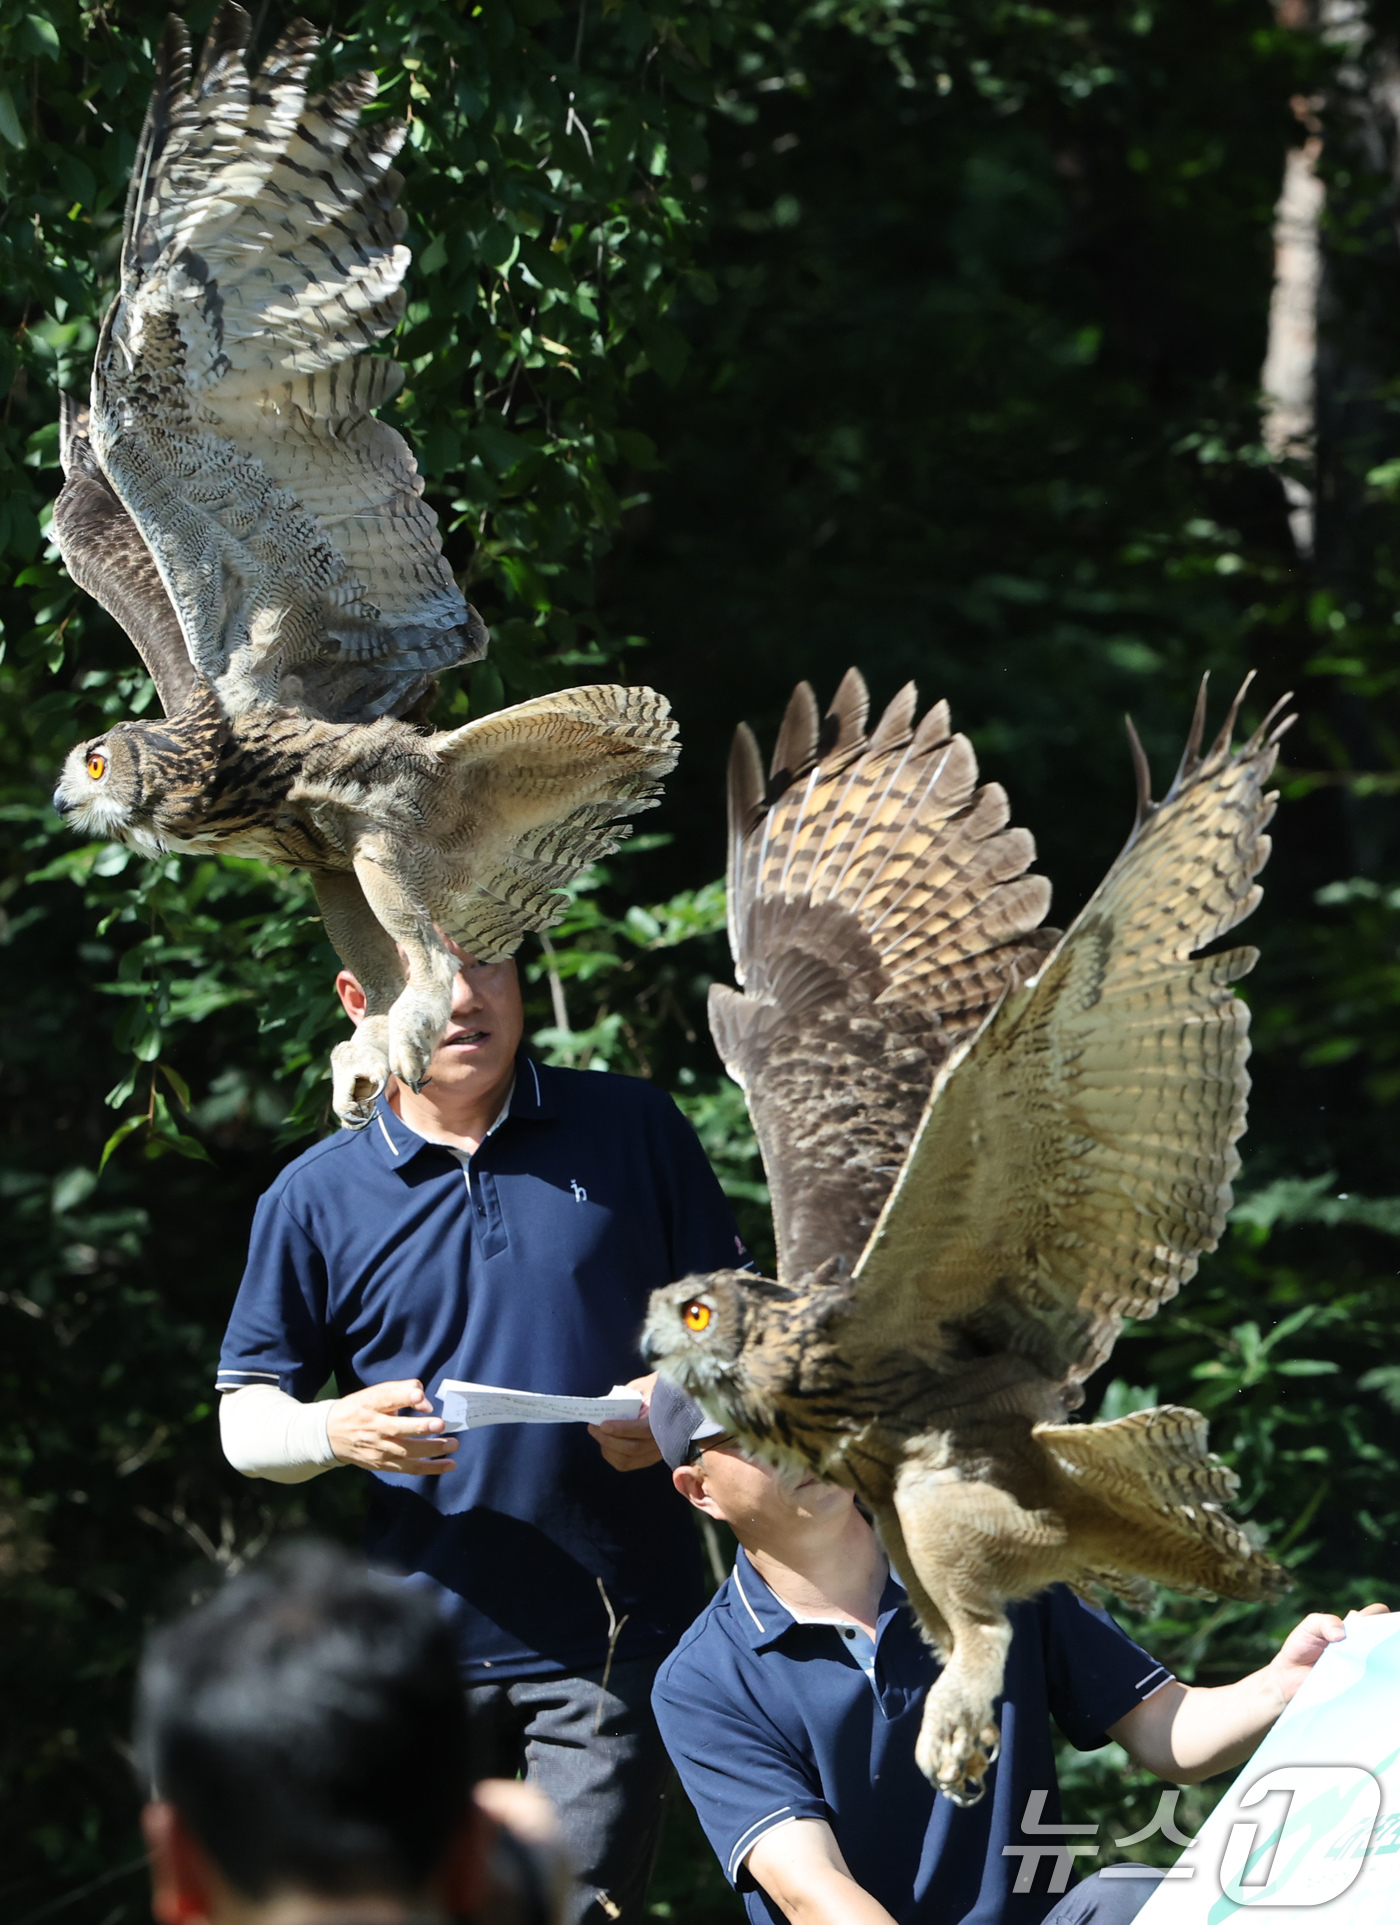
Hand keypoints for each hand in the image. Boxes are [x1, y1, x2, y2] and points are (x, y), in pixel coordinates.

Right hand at [326, 1378, 457, 1474]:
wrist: (331, 1435)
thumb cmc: (360, 1409)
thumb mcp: (375, 1393)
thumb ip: (401, 1392)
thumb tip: (425, 1402)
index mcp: (370, 1406)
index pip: (386, 1398)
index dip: (405, 1397)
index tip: (420, 1397)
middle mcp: (373, 1429)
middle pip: (398, 1430)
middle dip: (421, 1428)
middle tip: (442, 1424)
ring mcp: (378, 1450)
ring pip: (407, 1453)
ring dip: (431, 1451)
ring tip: (453, 1445)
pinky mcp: (382, 1465)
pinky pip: (408, 1468)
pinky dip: (429, 1468)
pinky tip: (448, 1464)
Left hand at [588, 1372, 661, 1471]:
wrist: (676, 1398)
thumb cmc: (656, 1389)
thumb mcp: (643, 1387)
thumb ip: (627, 1398)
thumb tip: (604, 1408)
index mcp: (665, 1418)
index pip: (644, 1430)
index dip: (622, 1430)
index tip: (603, 1424)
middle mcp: (664, 1440)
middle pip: (633, 1449)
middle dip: (608, 1440)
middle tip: (593, 1427)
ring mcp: (657, 1452)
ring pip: (628, 1460)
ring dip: (608, 1449)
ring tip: (598, 1433)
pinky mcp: (649, 1458)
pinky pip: (628, 1462)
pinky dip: (613, 1454)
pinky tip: (606, 1442)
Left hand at [1267, 1603, 1389, 1703]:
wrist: (1288, 1677)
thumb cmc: (1301, 1647)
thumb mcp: (1309, 1626)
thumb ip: (1325, 1622)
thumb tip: (1341, 1634)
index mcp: (1353, 1627)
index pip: (1376, 1615)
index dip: (1377, 1616)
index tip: (1369, 1624)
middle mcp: (1361, 1645)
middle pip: (1382, 1636)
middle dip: (1378, 1636)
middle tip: (1364, 1643)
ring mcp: (1361, 1665)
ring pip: (1379, 1659)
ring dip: (1372, 1657)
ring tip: (1356, 1659)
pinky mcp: (1358, 1684)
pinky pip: (1370, 1680)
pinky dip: (1366, 1677)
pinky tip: (1356, 1676)